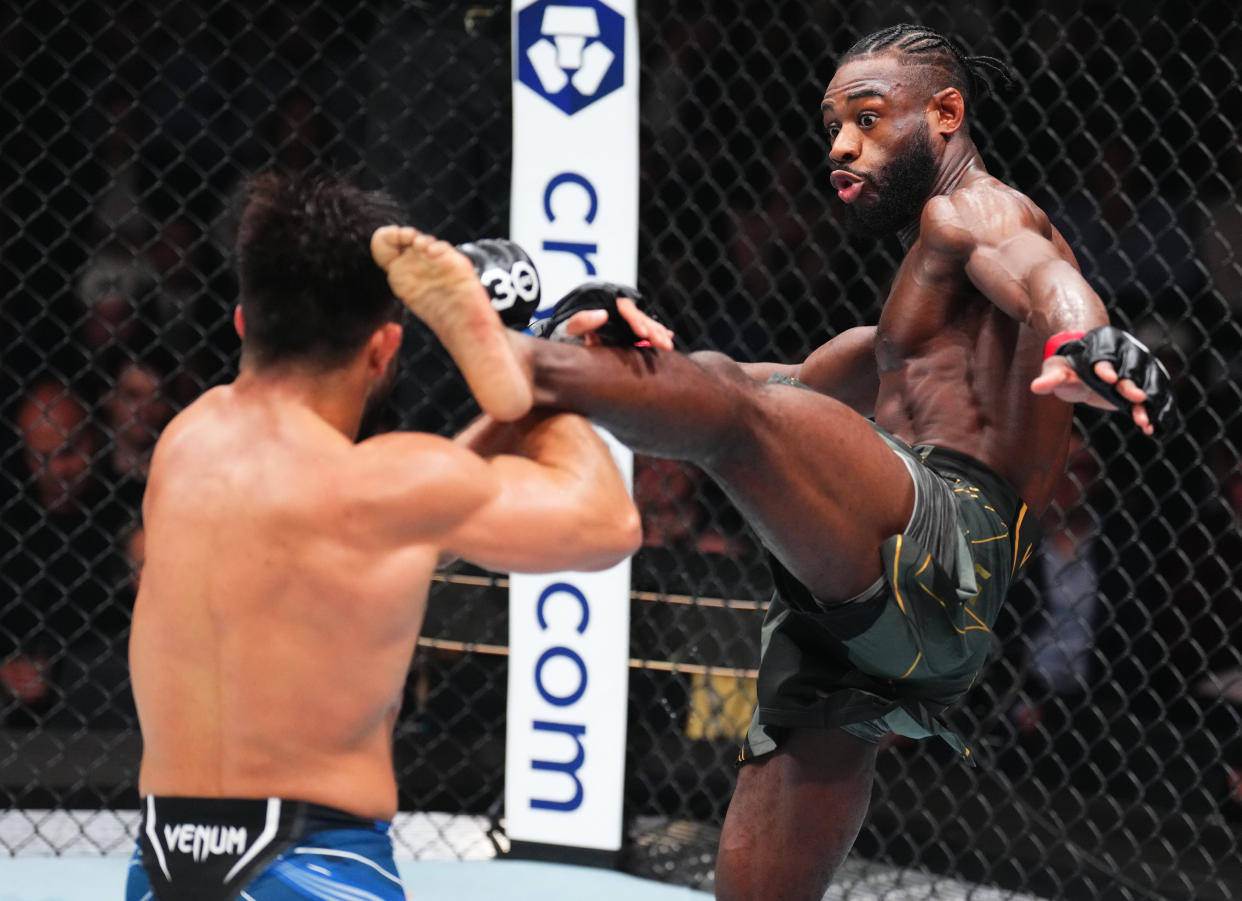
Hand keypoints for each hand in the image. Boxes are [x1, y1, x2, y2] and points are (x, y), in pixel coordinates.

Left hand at [530, 281, 675, 349]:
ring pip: (646, 323)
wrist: (566, 332)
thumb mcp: (570, 325)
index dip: (635, 320)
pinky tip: (668, 337)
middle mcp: (619, 310)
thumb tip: (602, 315)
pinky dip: (656, 332)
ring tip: (669, 344)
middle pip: (640, 316)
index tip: (642, 333)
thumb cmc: (568, 328)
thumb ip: (582, 320)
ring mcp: (624, 319)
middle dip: (653, 330)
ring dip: (658, 333)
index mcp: (607, 304)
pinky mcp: (627, 329)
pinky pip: (644, 329)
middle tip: (664, 343)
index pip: (626, 309)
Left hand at [1031, 356, 1153, 434]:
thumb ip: (1051, 378)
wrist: (1086, 368)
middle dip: (1133, 386)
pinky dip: (1156, 411)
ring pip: (1147, 384)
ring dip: (1147, 403)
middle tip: (1137, 398)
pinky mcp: (1142, 386)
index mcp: (1101, 347)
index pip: (1104, 356)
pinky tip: (1150, 428)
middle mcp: (1124, 354)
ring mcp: (1136, 370)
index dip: (1106, 367)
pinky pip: (1154, 397)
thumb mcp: (1057, 369)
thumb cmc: (1069, 367)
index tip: (1108, 378)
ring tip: (1143, 421)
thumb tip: (1036, 387)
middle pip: (1131, 370)